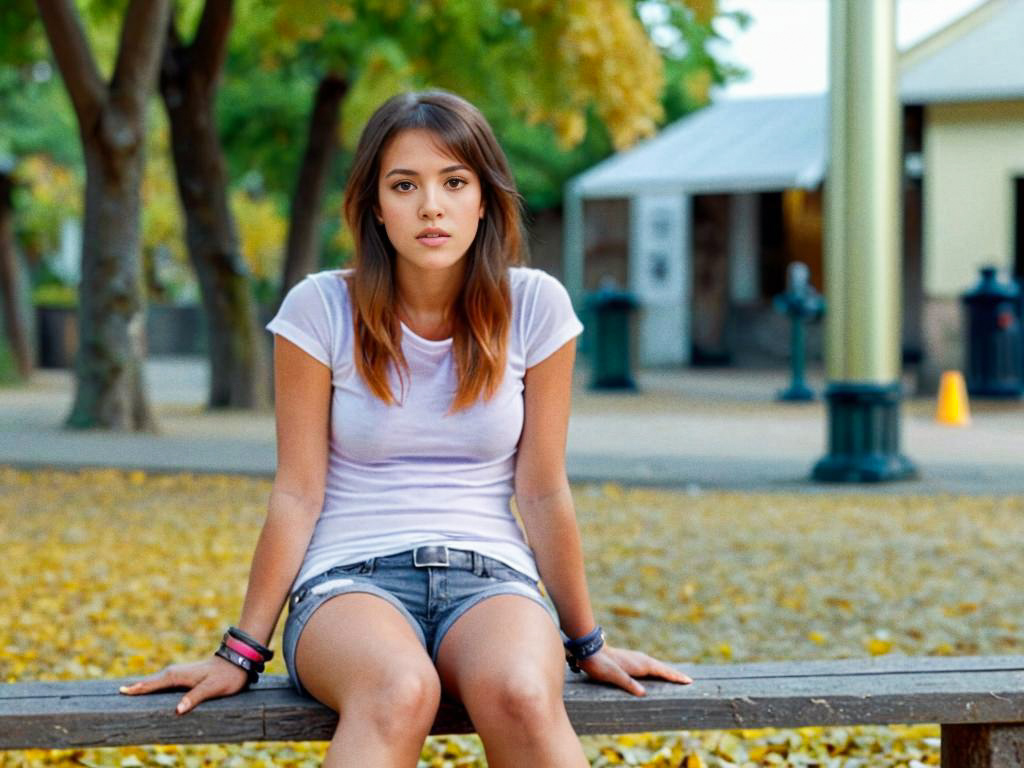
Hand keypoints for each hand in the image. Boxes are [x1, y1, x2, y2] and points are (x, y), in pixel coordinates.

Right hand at [118, 657, 249, 714]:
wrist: (237, 661)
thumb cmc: (226, 676)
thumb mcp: (213, 688)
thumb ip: (195, 697)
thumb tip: (177, 710)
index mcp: (178, 676)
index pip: (154, 684)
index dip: (139, 688)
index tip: (122, 692)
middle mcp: (176, 672)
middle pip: (151, 681)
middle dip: (135, 687)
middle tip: (118, 692)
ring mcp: (179, 673)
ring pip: (156, 680)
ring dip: (143, 685)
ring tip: (127, 691)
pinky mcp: (183, 676)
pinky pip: (163, 681)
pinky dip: (153, 685)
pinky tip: (148, 690)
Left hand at [577, 644, 691, 696]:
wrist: (590, 650)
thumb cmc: (601, 664)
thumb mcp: (614, 675)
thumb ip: (628, 683)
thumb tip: (643, 694)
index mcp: (641, 664)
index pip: (663, 671)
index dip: (675, 677)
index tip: (688, 681)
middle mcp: (641, 660)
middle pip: (662, 668)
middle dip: (675, 674)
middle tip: (688, 681)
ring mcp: (636, 659)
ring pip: (656, 666)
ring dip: (666, 672)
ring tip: (676, 678)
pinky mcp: (631, 660)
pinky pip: (649, 666)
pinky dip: (657, 670)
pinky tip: (655, 674)